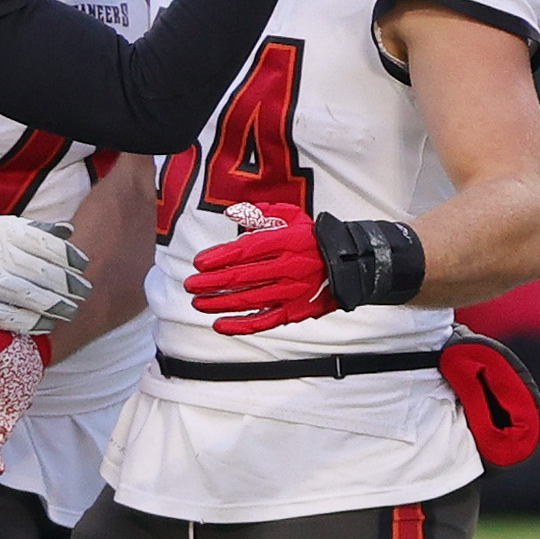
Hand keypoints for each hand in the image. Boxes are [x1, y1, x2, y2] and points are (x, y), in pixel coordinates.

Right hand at [0, 215, 88, 331]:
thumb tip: (69, 230)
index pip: (46, 243)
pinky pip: (9, 316)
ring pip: (28, 295)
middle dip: (67, 284)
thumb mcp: (3, 227)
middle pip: (41, 271)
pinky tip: (46, 325)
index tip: (83, 265)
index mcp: (6, 233)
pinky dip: (30, 322)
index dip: (69, 256)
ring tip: (70, 311)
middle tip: (84, 292)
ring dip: (53, 305)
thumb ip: (36, 229)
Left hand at [184, 201, 338, 333]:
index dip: (220, 257)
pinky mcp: (295, 312)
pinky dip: (240, 325)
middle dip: (211, 283)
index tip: (199, 262)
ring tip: (198, 303)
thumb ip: (261, 213)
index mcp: (288, 242)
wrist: (348, 263)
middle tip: (190, 285)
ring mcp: (292, 292)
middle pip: (243, 277)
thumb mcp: (292, 216)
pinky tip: (219, 324)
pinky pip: (264, 321)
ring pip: (249, 300)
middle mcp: (290, 267)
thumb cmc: (313, 239)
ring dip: (219, 303)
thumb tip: (231, 213)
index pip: (247, 250)